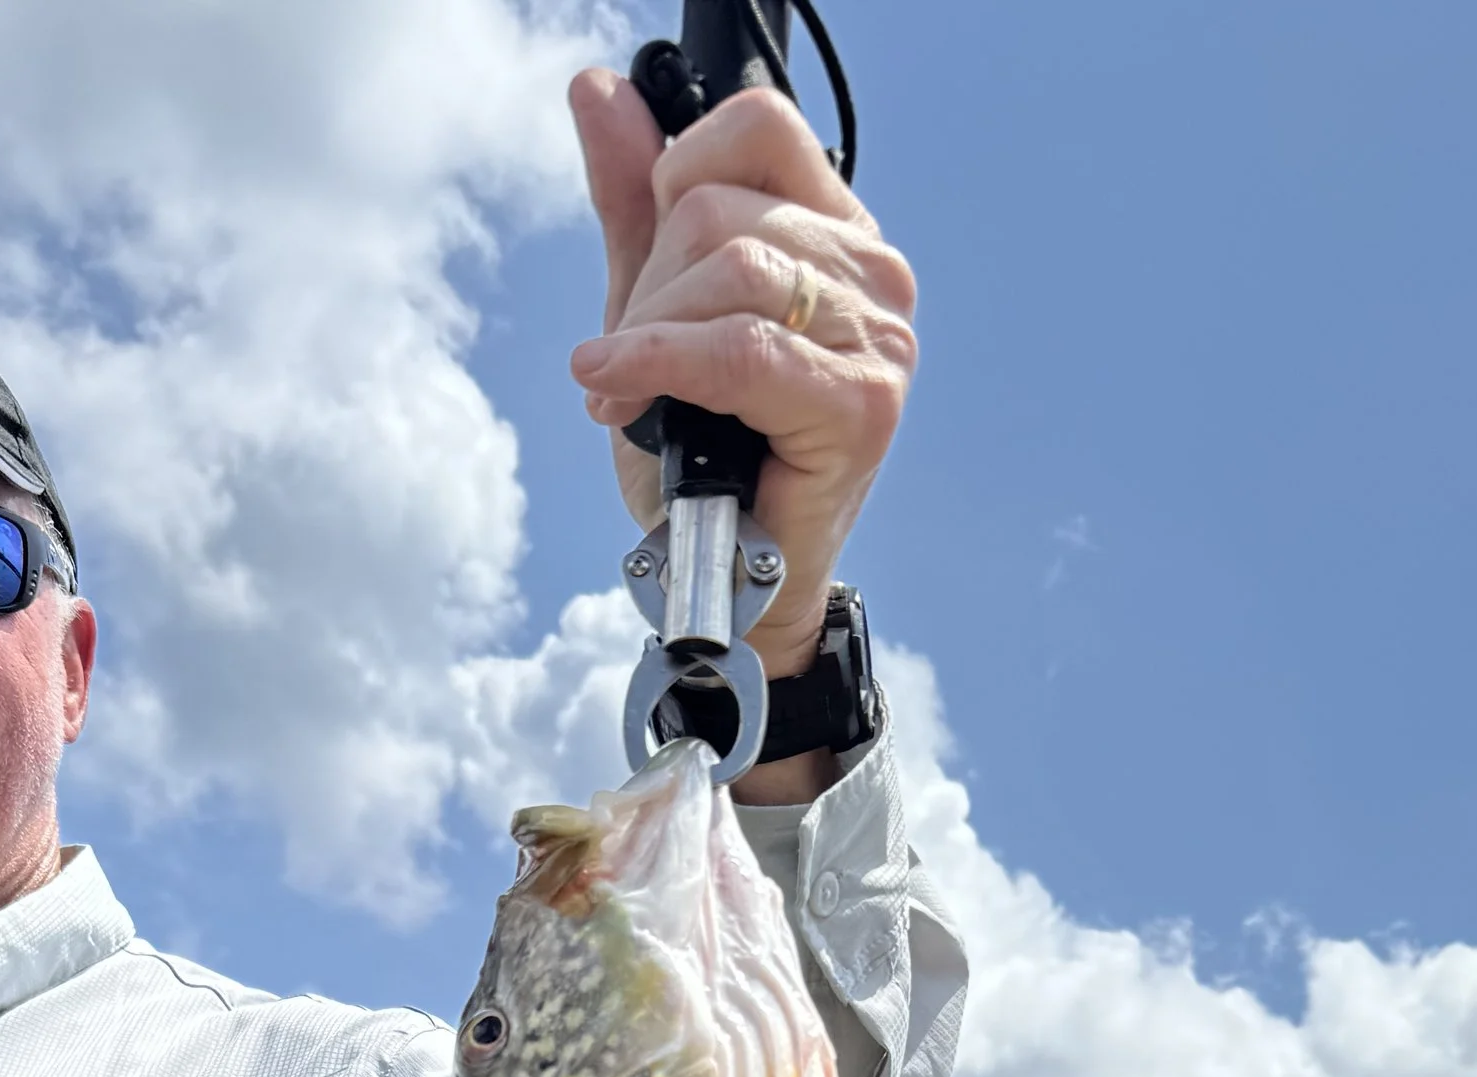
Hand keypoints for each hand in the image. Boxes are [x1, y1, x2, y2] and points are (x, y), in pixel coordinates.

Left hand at [569, 72, 916, 701]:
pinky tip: (617, 392)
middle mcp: (872, 277)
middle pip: (721, 206)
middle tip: (626, 362)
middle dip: (646, 287)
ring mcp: (878, 339)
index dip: (677, 179)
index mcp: (836, 238)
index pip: (757, 127)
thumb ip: (635, 202)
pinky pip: (740, 349)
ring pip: (727, 267)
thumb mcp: (653, 310)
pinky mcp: (862, 403)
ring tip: (625, 393)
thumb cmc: (702, 462)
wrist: (731, 584)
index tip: (652, 269)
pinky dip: (661, 364)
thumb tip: (598, 91)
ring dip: (647, 335)